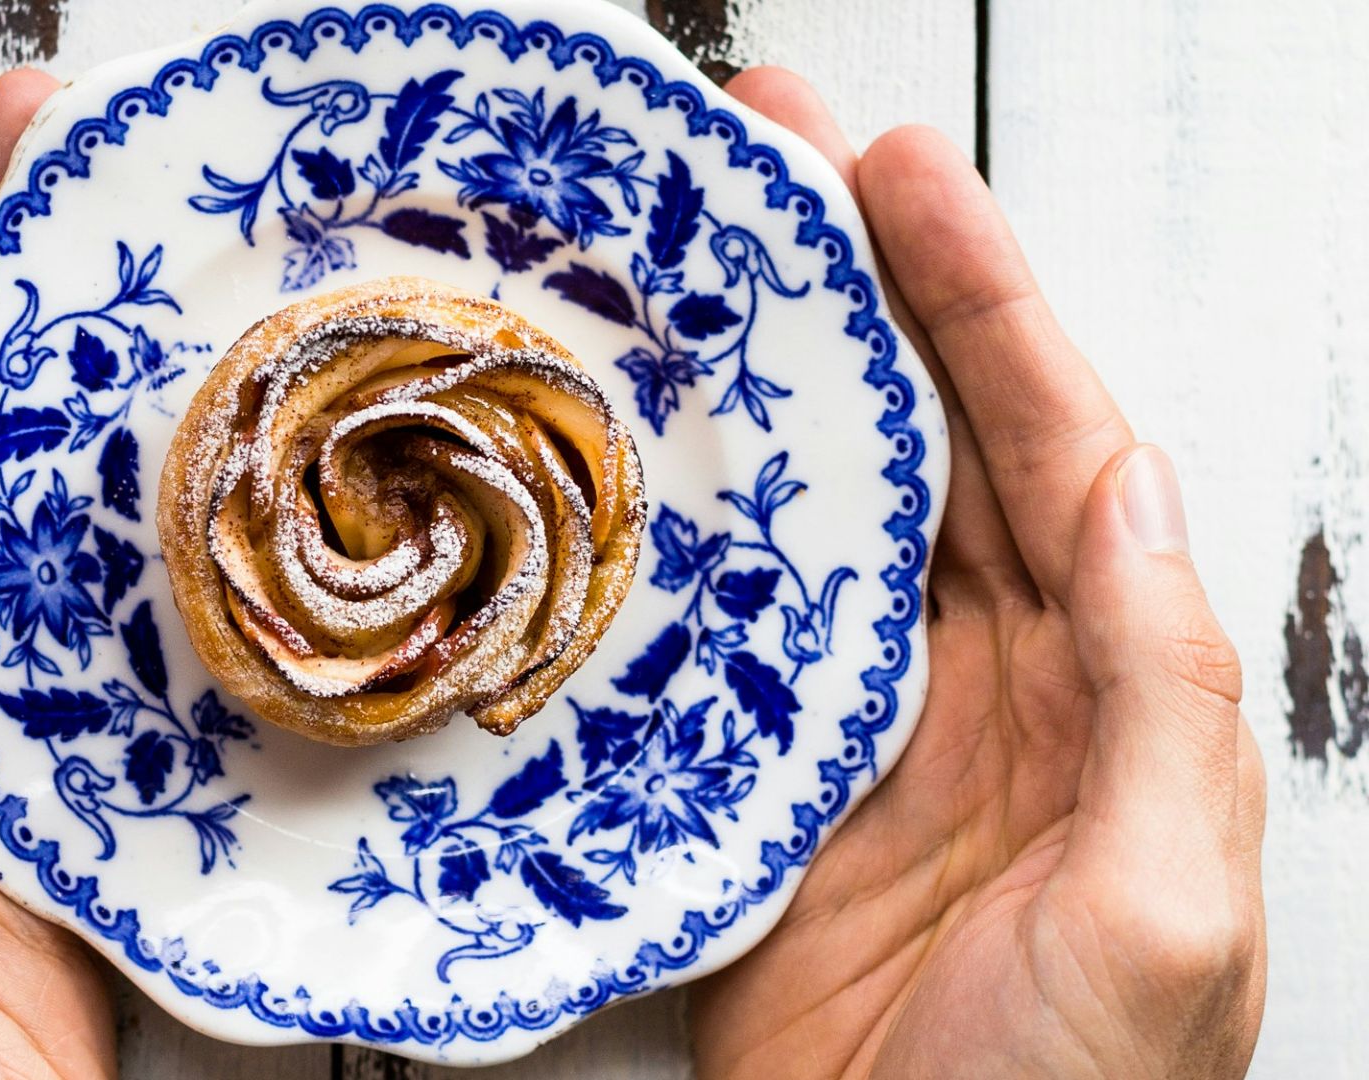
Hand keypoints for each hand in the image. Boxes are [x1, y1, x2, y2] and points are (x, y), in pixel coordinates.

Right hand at [687, 70, 1265, 1077]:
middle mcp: (992, 679)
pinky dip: (683, 531)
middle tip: (768, 160)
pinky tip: (635, 456)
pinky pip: (722, 628)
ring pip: (817, 512)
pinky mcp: (763, 783)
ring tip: (691, 265)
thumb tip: (1131, 489)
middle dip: (857, 289)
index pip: (1053, 444)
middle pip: (924, 441)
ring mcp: (867, 725)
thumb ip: (1164, 696)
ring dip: (762, 387)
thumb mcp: (1169, 912)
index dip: (979, 300)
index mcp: (1109, 684)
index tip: (897, 174)